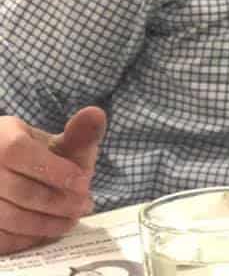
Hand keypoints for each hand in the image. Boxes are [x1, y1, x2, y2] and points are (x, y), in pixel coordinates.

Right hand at [0, 107, 105, 254]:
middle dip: (58, 201)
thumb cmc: (41, 158)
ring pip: (7, 217)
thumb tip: (96, 114)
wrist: (13, 173)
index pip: (19, 151)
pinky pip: (1, 237)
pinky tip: (48, 231)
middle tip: (84, 205)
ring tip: (72, 219)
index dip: (54, 170)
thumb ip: (79, 133)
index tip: (84, 182)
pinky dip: (28, 238)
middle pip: (18, 189)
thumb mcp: (60, 142)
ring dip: (46, 223)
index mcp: (0, 136)